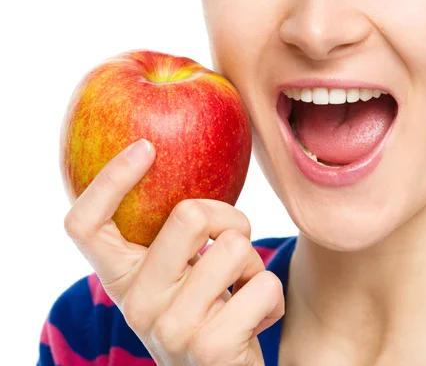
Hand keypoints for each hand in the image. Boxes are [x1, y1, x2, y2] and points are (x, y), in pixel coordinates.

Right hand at [63, 138, 283, 364]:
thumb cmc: (207, 311)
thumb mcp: (179, 274)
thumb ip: (176, 235)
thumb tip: (192, 167)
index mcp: (122, 278)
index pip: (85, 225)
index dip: (108, 181)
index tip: (145, 148)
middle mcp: (135, 304)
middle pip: (189, 214)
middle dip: (230, 217)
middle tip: (234, 241)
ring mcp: (169, 329)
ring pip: (235, 246)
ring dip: (254, 264)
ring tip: (241, 291)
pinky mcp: (209, 349)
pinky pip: (265, 284)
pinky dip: (272, 295)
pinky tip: (255, 319)